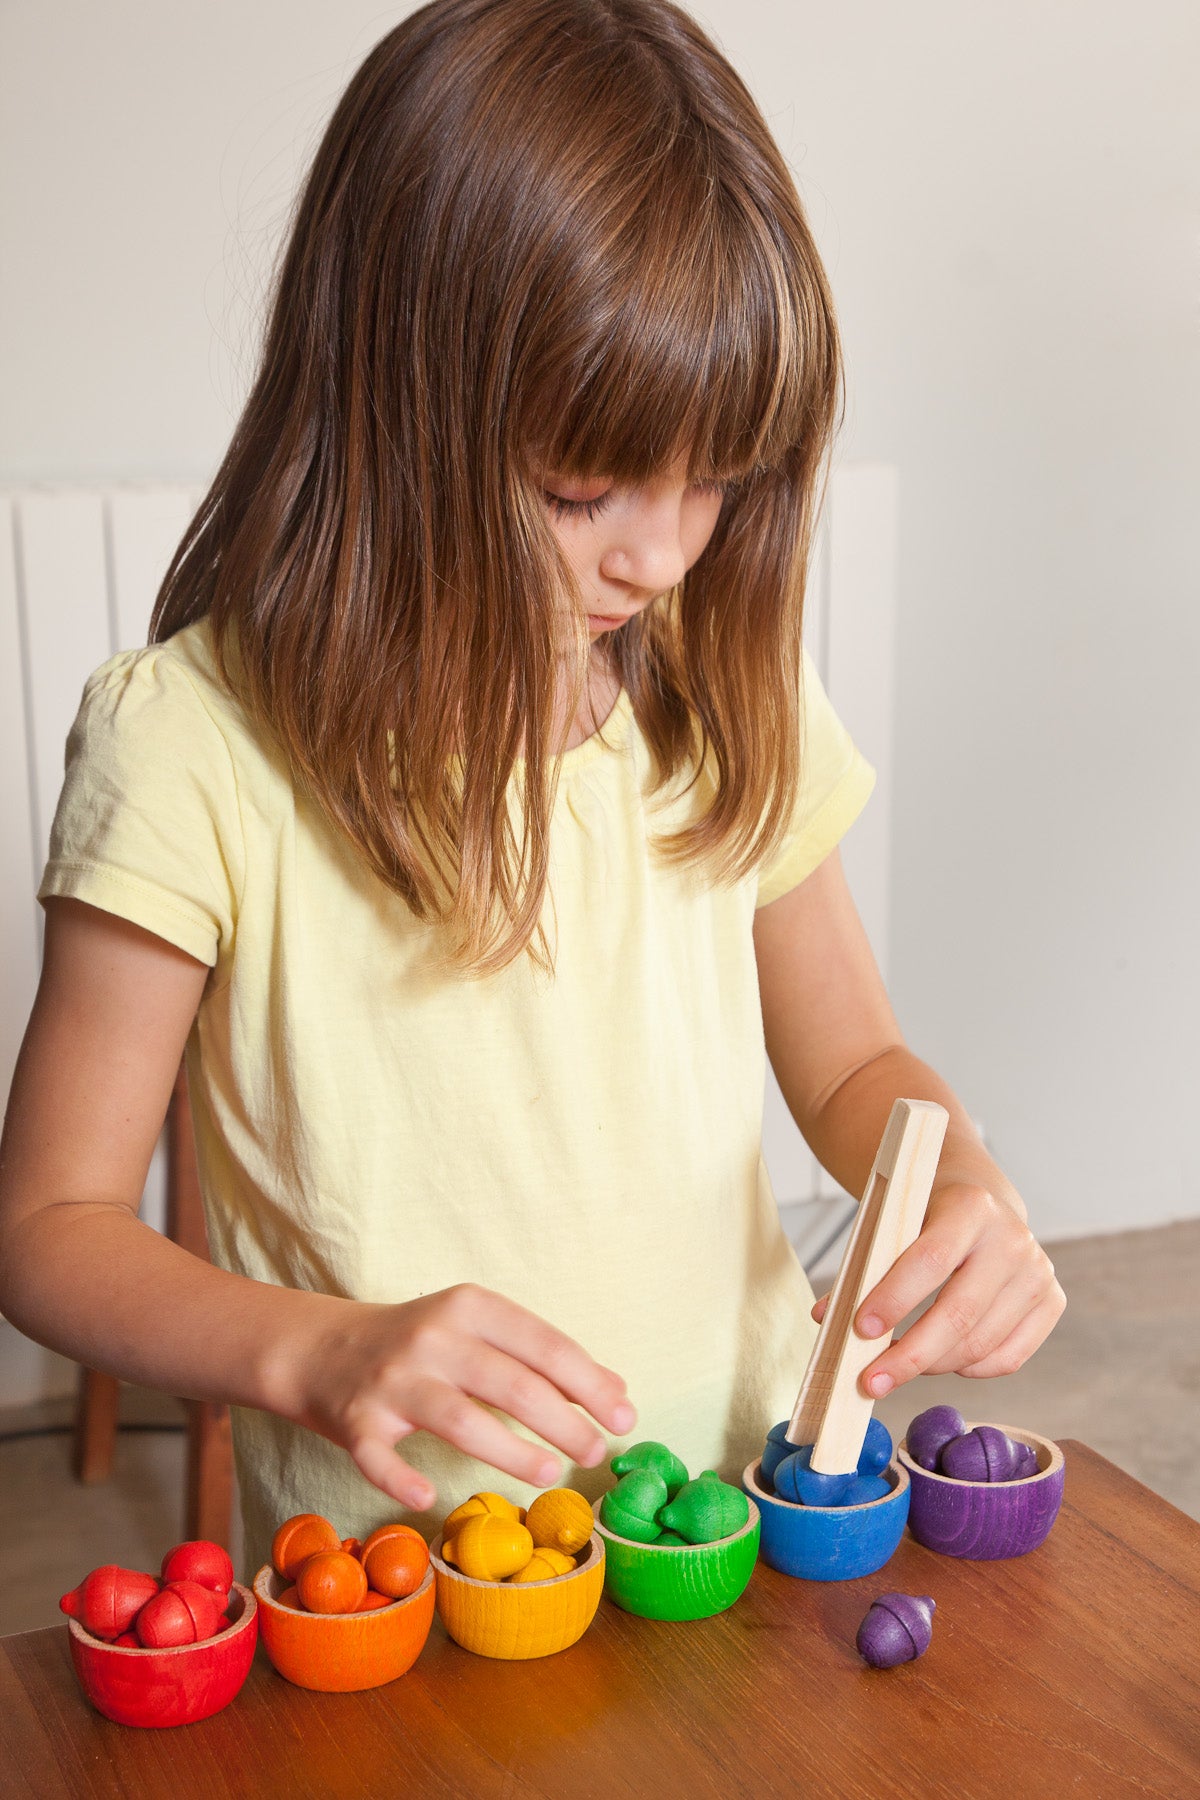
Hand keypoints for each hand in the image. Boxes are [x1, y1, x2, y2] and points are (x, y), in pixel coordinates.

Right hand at [282, 1283, 635, 1510]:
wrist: (320, 1347)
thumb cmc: (419, 1343)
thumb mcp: (479, 1331)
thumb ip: (542, 1356)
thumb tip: (616, 1390)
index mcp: (469, 1307)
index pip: (543, 1345)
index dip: (590, 1383)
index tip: (624, 1416)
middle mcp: (432, 1338)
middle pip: (511, 1383)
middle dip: (564, 1422)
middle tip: (597, 1453)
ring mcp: (391, 1381)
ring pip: (461, 1420)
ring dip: (511, 1452)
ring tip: (552, 1473)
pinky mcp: (355, 1422)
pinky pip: (380, 1458)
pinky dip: (403, 1480)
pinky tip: (429, 1498)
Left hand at [810, 1181, 1065, 1396]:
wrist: (979, 1203)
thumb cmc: (923, 1217)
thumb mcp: (893, 1224)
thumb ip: (863, 1267)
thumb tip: (826, 1319)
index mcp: (970, 1206)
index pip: (931, 1261)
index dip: (894, 1299)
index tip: (860, 1330)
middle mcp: (1013, 1239)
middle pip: (958, 1314)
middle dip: (909, 1355)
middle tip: (869, 1381)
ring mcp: (1038, 1272)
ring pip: (980, 1344)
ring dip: (932, 1365)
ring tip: (897, 1368)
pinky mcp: (1052, 1301)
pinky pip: (1008, 1358)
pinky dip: (968, 1368)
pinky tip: (943, 1360)